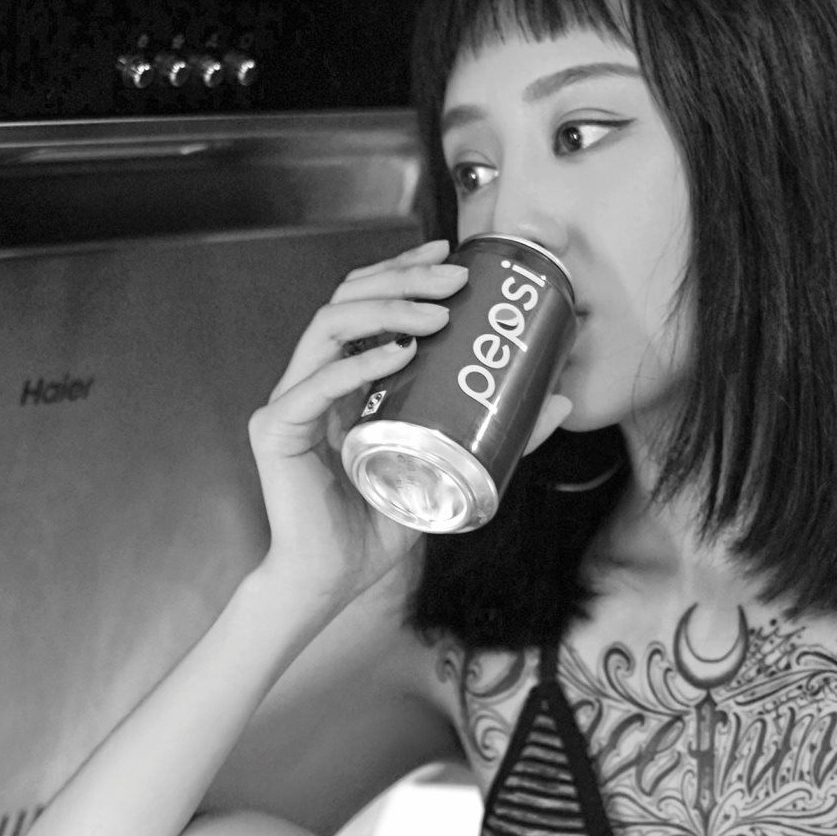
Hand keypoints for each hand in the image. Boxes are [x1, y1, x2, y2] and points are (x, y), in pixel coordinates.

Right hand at [249, 242, 574, 613]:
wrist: (332, 581)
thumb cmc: (379, 525)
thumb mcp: (450, 465)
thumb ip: (498, 434)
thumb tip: (560, 401)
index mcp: (343, 376)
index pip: (365, 302)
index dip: (403, 270)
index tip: (451, 254)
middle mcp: (312, 377)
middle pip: (348, 299)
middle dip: (403, 278)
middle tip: (456, 277)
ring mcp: (289, 400)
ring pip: (329, 326)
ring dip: (386, 309)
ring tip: (437, 313)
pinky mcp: (275, 430)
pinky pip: (315, 385)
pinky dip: (359, 365)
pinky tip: (398, 355)